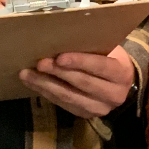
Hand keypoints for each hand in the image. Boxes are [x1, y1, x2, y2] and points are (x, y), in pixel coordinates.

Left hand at [21, 47, 136, 119]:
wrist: (119, 83)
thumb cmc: (110, 58)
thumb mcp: (108, 49)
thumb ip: (91, 45)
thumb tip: (60, 33)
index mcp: (121, 74)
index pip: (100, 67)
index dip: (80, 62)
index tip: (60, 57)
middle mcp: (114, 95)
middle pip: (83, 84)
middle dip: (58, 73)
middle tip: (39, 63)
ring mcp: (99, 108)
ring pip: (69, 97)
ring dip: (46, 85)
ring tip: (27, 74)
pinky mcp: (85, 115)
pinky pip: (63, 105)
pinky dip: (46, 93)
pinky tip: (33, 83)